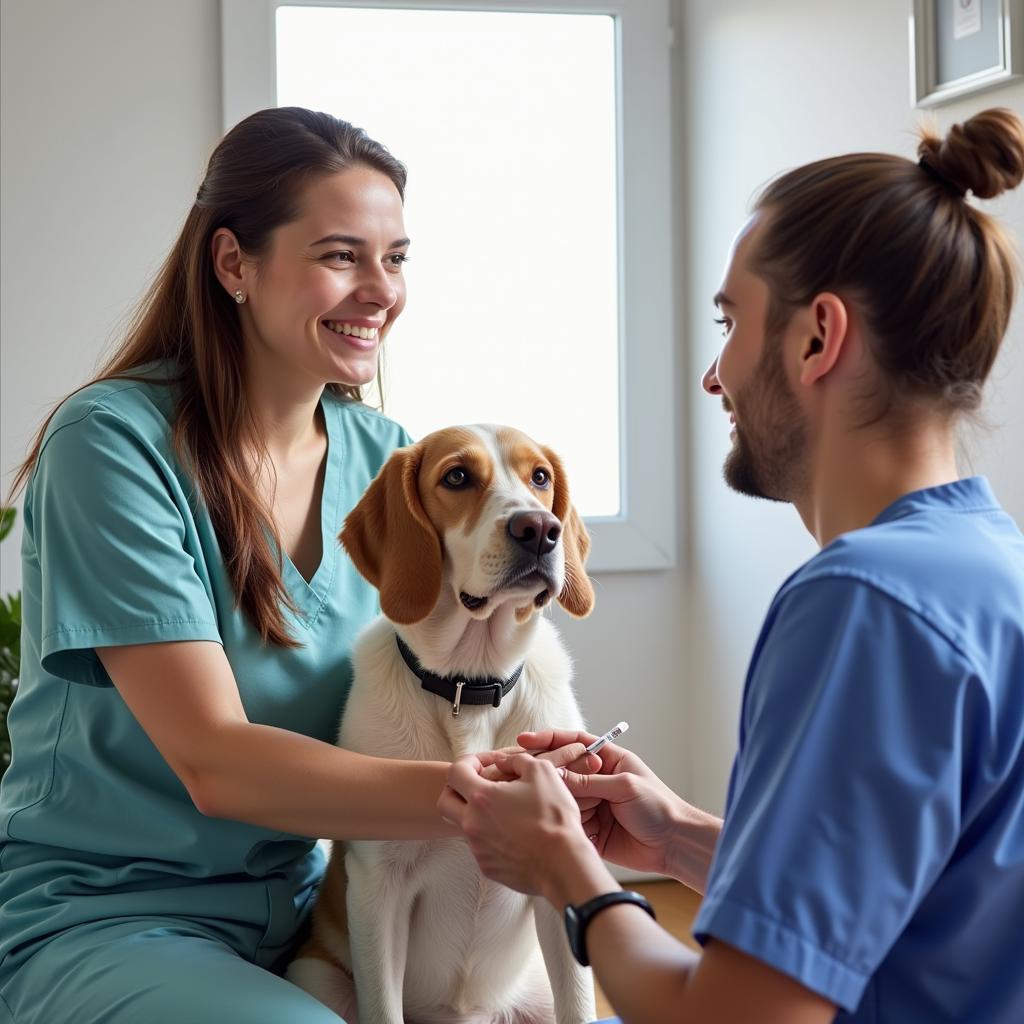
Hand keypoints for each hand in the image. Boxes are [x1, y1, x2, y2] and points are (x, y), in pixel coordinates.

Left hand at [438, 752, 603, 898]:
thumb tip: (502, 761)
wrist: (563, 863)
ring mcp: (477, 848)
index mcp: (481, 797)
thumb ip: (515, 759)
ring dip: (474, 813)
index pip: (455, 772)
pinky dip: (489, 835)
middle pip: (445, 801)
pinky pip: (479, 846)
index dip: (468, 762)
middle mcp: (472, 823)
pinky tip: (512, 832)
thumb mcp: (541, 772)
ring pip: (462, 825)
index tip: (485, 764)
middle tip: (478, 785)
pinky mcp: (487, 867)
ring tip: (501, 809)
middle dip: (456, 789)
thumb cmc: (553, 815)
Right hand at [514, 729, 715, 880]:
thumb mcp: (623, 786)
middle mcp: (597, 781)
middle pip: (563, 771)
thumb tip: (555, 775)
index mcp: (608, 761)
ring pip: (563, 798)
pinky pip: (569, 823)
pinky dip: (561, 824)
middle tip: (525, 775)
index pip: (574, 743)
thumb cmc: (659, 807)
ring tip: (543, 804)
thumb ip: (589, 782)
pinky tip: (550, 825)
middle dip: (546, 774)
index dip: (549, 740)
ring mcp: (593, 805)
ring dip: (554, 801)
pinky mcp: (591, 830)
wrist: (674, 845)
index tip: (525, 740)